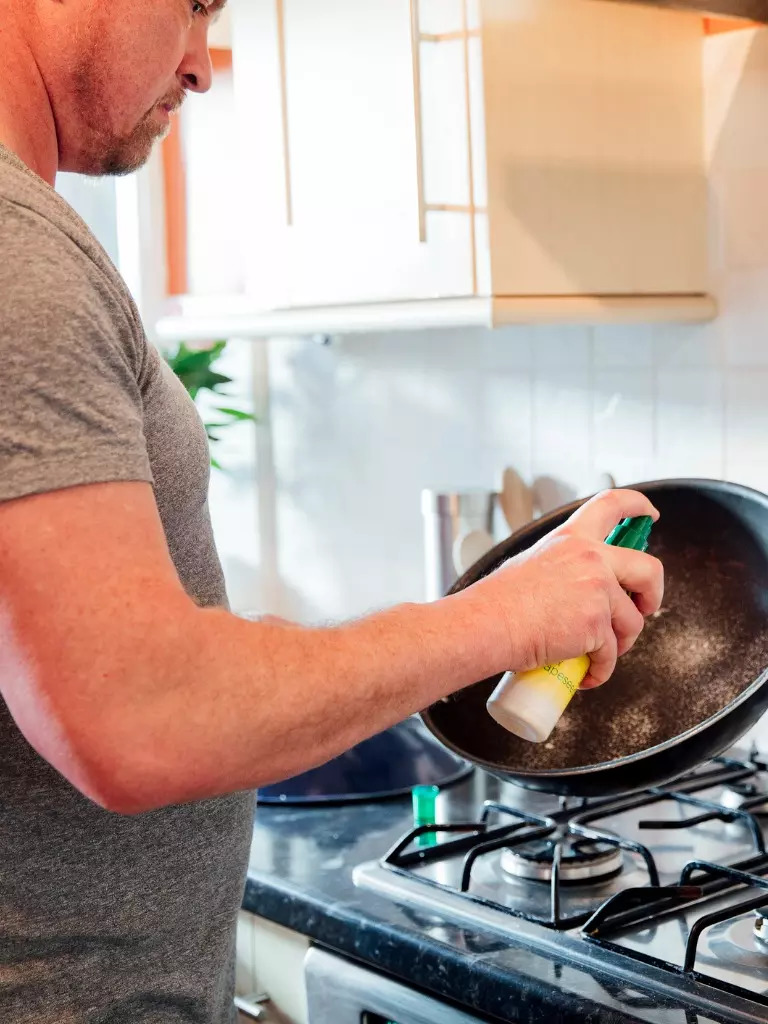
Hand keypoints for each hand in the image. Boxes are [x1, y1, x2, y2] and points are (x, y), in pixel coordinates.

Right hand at [466, 490, 663, 688]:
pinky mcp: (597, 625)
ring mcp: (598, 591)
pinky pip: (612, 654)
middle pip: (649, 570)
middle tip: (642, 608)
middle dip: (652, 594)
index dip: (638, 505)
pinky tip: (585, 674)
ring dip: (620, 643)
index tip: (647, 515)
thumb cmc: (497, 601)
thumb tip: (571, 592)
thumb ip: (561, 567)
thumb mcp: (532, 563)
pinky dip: (601, 670)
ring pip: (632, 622)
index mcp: (572, 538)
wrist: (487, 624)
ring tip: (596, 655)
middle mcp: (591, 559)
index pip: (612, 505)